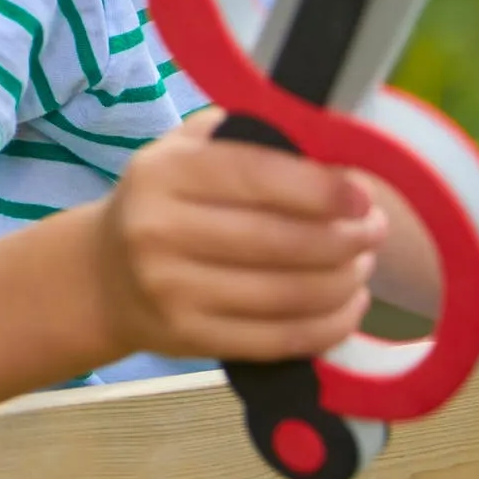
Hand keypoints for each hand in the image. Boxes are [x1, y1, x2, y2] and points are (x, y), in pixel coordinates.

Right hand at [96, 109, 386, 364]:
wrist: (102, 277)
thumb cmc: (160, 202)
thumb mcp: (181, 151)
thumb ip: (241, 137)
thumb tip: (325, 142)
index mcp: (163, 173)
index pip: (255, 175)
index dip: (319, 187)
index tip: (363, 194)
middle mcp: (159, 231)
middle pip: (280, 241)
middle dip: (345, 238)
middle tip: (376, 230)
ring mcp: (173, 292)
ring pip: (287, 295)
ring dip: (344, 281)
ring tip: (363, 264)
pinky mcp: (191, 340)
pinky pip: (279, 340)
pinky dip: (328, 325)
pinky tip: (348, 305)